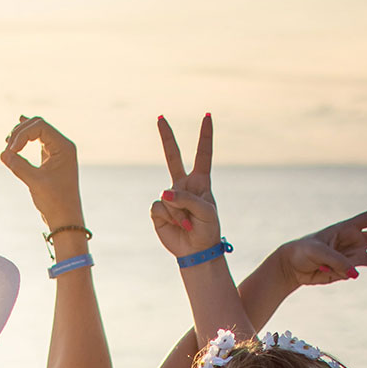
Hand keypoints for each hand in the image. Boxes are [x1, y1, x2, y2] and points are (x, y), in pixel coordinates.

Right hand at [1, 116, 82, 230]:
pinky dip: (26, 140)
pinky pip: (38, 142)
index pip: (40, 127)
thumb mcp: (35, 182)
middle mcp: (63, 146)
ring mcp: (58, 151)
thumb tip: (2, 153)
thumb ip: (18, 165)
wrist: (65, 218)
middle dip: (20, 132)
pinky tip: (16, 137)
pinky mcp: (52, 159)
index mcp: (64, 147)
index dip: (22, 134)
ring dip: (21, 136)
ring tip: (8, 144)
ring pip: (37, 132)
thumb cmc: (55, 201)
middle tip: (8, 146)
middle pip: (38, 125)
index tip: (11, 151)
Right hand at [151, 114, 222, 257]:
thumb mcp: (205, 212)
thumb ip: (187, 199)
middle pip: (173, 156)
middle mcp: (183, 186)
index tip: (207, 116)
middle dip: (166, 137)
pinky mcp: (158, 211)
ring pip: (168, 196)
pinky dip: (170, 217)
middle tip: (160, 117)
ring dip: (179, 213)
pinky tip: (177, 226)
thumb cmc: (207, 230)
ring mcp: (169, 197)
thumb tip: (164, 194)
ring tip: (188, 225)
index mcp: (200, 182)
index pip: (203, 154)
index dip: (205, 136)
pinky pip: (159, 207)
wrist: (196, 251)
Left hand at [276, 203, 366, 285]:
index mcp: (348, 228)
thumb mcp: (318, 252)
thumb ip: (339, 262)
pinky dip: (348, 274)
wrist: (292, 267)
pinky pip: (355, 274)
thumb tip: (357, 275)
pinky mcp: (349, 271)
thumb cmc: (303, 251)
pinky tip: (332, 272)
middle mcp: (355, 241)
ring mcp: (354, 257)